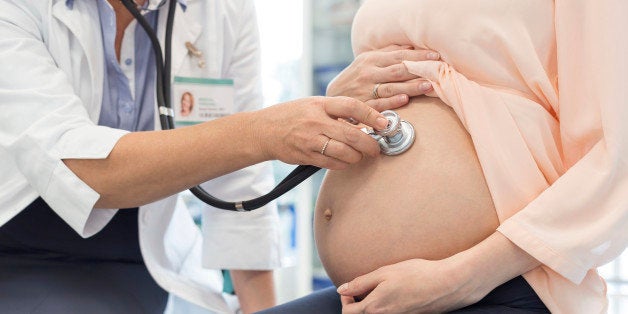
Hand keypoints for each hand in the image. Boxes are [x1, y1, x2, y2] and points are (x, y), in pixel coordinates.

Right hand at [255, 96, 388, 169]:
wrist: (264, 130)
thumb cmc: (293, 115)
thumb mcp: (314, 104)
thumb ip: (337, 111)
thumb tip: (365, 122)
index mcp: (320, 104)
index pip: (352, 106)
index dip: (371, 115)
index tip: (384, 123)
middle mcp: (315, 121)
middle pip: (352, 135)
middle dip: (370, 145)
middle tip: (376, 149)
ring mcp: (310, 140)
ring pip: (344, 153)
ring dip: (357, 157)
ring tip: (360, 155)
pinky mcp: (306, 156)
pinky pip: (333, 164)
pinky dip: (344, 164)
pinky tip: (346, 160)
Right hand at [327, 45, 439, 111]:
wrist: (332, 96)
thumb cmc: (355, 77)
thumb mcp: (367, 61)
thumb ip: (387, 54)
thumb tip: (410, 48)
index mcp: (371, 60)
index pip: (398, 56)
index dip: (418, 55)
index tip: (435, 55)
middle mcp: (369, 74)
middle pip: (397, 70)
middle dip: (417, 70)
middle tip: (436, 70)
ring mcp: (365, 90)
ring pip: (391, 87)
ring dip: (410, 87)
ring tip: (427, 86)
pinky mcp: (363, 106)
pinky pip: (379, 104)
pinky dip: (392, 102)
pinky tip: (405, 100)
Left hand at [337, 258, 480, 313]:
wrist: (447, 284)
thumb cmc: (416, 274)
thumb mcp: (384, 273)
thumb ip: (360, 283)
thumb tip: (342, 290)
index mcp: (375, 309)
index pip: (348, 312)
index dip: (345, 299)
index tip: (351, 288)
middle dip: (356, 305)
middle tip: (362, 290)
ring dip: (370, 307)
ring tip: (379, 290)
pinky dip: (384, 308)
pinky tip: (394, 294)